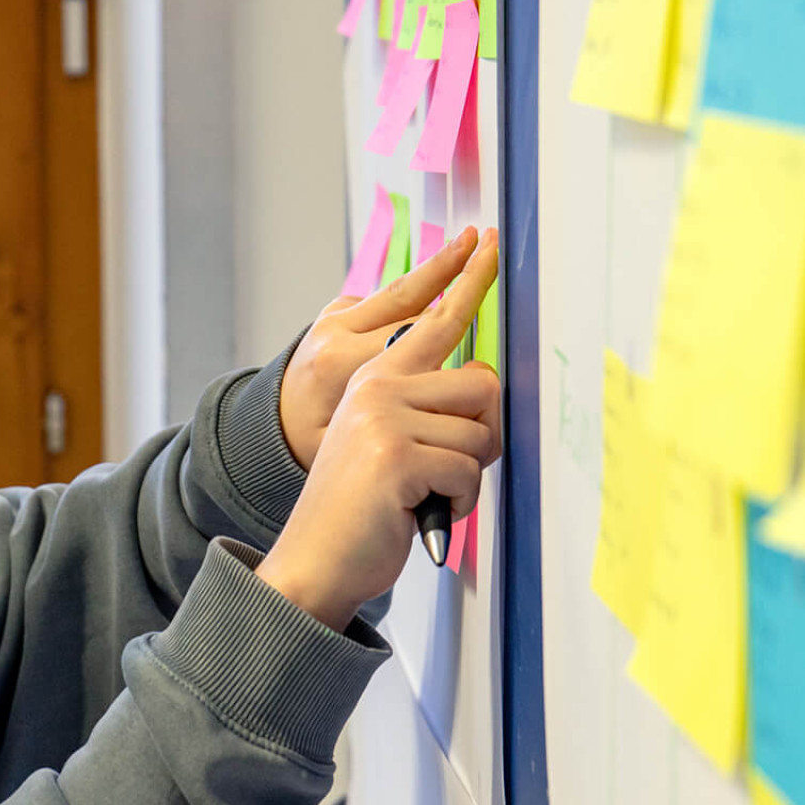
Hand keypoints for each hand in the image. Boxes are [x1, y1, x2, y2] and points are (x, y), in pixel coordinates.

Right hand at [256, 236, 501, 632]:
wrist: (314, 560)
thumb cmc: (360, 509)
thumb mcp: (385, 441)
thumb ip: (421, 406)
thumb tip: (483, 384)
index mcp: (374, 376)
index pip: (433, 319)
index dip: (468, 281)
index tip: (490, 244)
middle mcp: (377, 387)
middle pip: (482, 382)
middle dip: (483, 434)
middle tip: (450, 467)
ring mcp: (384, 419)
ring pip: (480, 433)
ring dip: (465, 476)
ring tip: (426, 493)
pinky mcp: (396, 456)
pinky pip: (466, 472)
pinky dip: (456, 503)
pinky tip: (419, 511)